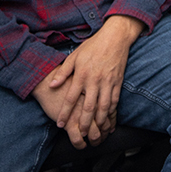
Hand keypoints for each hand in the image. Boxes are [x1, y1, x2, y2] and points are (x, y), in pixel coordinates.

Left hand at [43, 16, 143, 147]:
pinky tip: (108, 119)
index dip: (64, 112)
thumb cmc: (93, 46)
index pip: (71, 98)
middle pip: (89, 107)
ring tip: (95, 131)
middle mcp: (95, 81)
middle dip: (84, 122)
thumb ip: (63, 72)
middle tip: (80, 134)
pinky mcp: (118, 82)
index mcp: (82, 75)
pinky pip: (115, 100)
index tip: (59, 124)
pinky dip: (111, 112)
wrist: (115, 37)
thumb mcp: (74, 56)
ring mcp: (108, 82)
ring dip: (99, 121)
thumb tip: (52, 85)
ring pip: (104, 106)